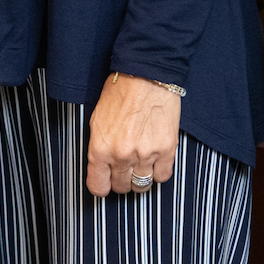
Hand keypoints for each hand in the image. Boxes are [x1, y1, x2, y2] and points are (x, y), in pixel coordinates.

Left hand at [86, 73, 181, 197]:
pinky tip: (155, 159)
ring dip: (140, 177)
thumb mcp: (97, 120)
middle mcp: (122, 156)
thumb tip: (102, 167)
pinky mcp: (166, 150)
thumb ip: (98, 147)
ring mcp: (145, 154)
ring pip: (142, 185)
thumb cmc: (120, 93)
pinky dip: (159, 171)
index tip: (106, 182)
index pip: (98, 187)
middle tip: (124, 167)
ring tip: (140, 163)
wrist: (145, 75)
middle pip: (122, 187)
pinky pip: (162, 176)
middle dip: (122, 179)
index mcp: (100, 149)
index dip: (102, 186)